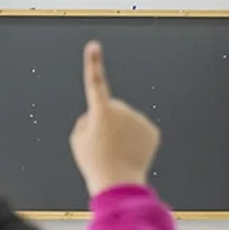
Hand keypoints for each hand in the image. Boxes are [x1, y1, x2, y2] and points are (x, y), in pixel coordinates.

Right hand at [69, 41, 160, 196]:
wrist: (118, 182)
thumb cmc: (94, 162)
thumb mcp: (77, 140)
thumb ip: (85, 121)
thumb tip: (96, 114)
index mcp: (101, 112)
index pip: (95, 83)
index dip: (93, 64)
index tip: (93, 46)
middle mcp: (122, 110)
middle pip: (111, 108)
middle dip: (106, 120)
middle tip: (102, 144)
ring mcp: (139, 120)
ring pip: (126, 120)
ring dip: (120, 131)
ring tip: (115, 151)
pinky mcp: (151, 130)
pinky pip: (139, 130)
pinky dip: (134, 139)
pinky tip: (129, 153)